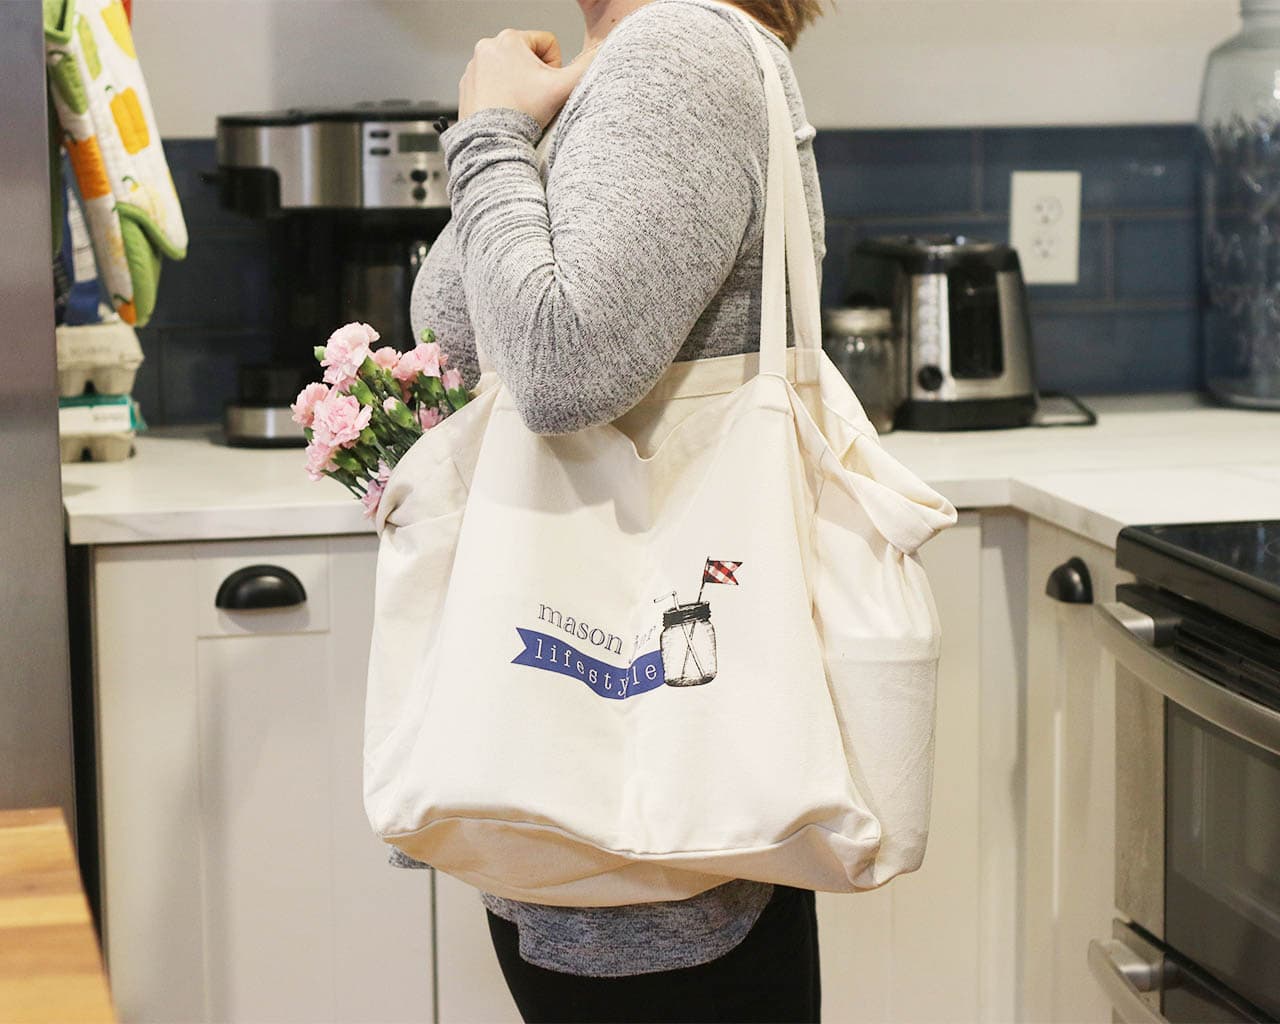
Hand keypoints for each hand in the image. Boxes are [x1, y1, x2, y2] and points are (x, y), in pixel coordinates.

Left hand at [458, 29, 597, 127]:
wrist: (493, 141)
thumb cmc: (523, 113)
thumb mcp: (563, 88)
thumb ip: (586, 67)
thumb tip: (602, 53)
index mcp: (510, 39)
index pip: (548, 44)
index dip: (556, 67)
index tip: (547, 86)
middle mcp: (487, 47)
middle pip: (528, 57)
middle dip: (536, 77)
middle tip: (534, 99)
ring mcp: (474, 66)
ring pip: (511, 71)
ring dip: (520, 86)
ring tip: (519, 106)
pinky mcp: (466, 86)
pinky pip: (493, 85)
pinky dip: (502, 96)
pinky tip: (505, 110)